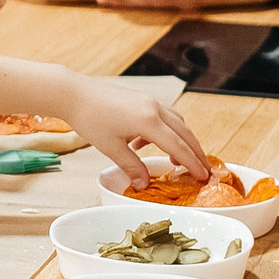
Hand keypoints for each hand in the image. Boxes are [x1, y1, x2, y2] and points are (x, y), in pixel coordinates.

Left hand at [64, 75, 210, 182]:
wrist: (74, 93)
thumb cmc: (89, 118)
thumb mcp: (111, 148)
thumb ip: (131, 166)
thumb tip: (144, 184)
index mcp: (149, 121)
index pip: (178, 147)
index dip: (193, 163)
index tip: (203, 177)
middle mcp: (154, 109)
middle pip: (185, 133)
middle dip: (196, 153)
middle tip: (204, 171)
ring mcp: (149, 101)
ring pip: (177, 123)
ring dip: (182, 141)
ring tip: (178, 160)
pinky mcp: (142, 99)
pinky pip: (164, 116)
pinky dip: (166, 131)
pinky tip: (146, 143)